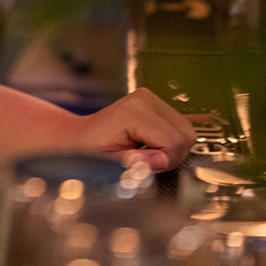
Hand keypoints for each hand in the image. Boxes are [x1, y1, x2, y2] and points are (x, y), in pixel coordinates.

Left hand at [68, 88, 196, 171]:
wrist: (79, 138)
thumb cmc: (89, 151)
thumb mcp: (110, 164)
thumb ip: (137, 164)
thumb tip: (160, 161)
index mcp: (132, 112)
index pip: (173, 141)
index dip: (163, 161)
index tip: (146, 166)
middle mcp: (144, 99)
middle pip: (185, 135)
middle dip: (171, 155)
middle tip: (148, 162)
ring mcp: (151, 99)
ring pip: (187, 132)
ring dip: (172, 149)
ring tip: (148, 154)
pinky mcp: (156, 103)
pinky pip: (180, 127)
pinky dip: (171, 141)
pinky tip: (151, 145)